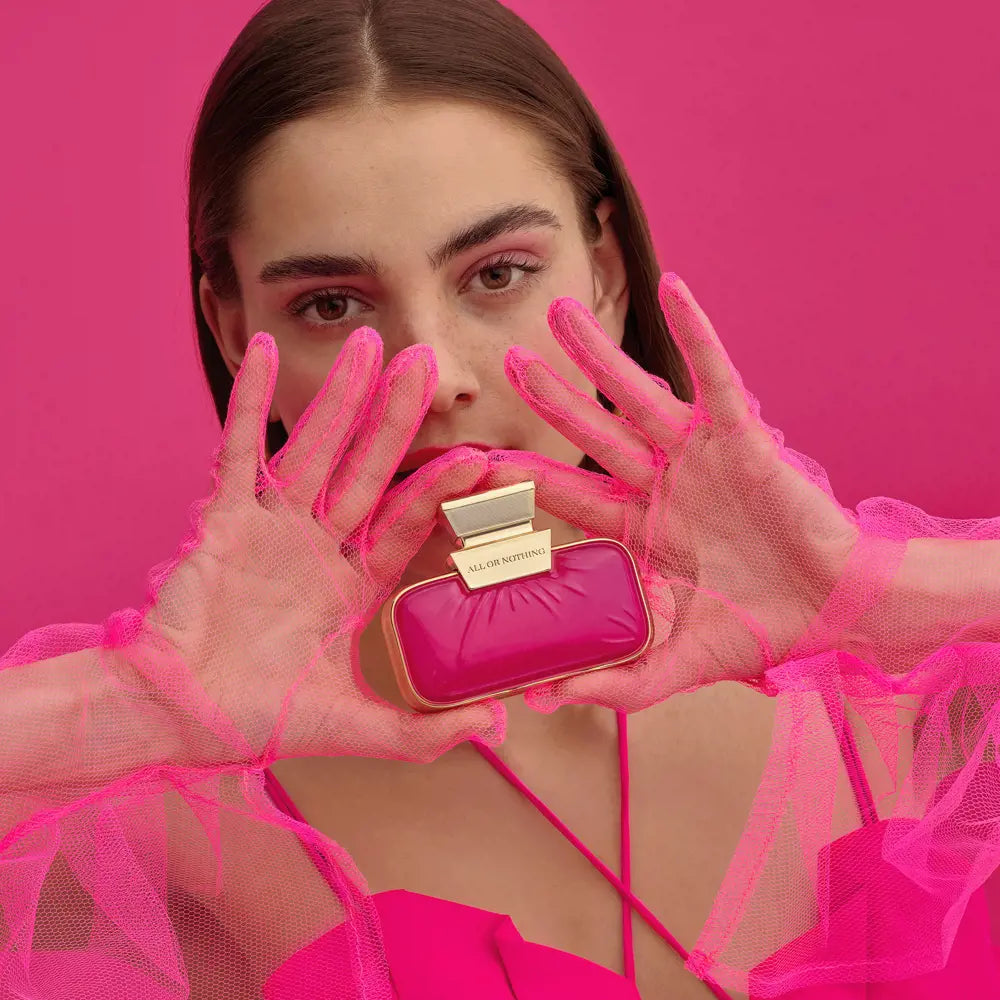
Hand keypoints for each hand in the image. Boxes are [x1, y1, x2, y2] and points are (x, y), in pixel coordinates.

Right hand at [126, 328, 505, 762]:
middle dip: (397, 417)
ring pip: (312, 449)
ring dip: (339, 397)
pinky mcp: (222, 521)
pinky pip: (237, 453)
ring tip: (367, 343)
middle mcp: (317, 545)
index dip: (441, 489)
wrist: (179, 722)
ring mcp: (271, 528)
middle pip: (367, 467)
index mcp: (352, 584)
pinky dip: (245, 403)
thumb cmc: (259, 720)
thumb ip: (425, 730)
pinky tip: (259, 352)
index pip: (405, 521)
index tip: (481, 458)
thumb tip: (498, 730)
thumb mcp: (358, 726)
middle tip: (426, 362)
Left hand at [480, 273, 860, 712]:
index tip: (473, 462)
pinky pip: (715, 376)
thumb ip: (610, 680)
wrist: (828, 612)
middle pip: (590, 433)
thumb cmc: (753, 631)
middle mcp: (658, 484)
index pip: (565, 496)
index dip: (521, 478)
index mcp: (635, 530)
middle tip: (508, 364)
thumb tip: (541, 700)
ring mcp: (697, 456)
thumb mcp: (670, 664)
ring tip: (559, 313)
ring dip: (599, 354)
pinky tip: (673, 288)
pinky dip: (697, 333)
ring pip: (637, 395)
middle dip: (549, 399)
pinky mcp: (741, 436)